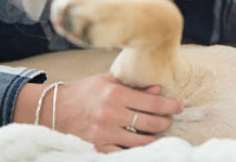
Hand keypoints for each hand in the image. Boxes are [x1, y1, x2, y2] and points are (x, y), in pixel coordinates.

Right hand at [15, 74, 183, 152]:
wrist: (55, 109)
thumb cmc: (85, 92)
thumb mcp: (108, 81)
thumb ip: (133, 85)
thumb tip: (157, 88)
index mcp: (115, 93)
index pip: (151, 101)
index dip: (169, 105)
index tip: (180, 106)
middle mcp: (111, 113)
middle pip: (149, 123)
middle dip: (165, 122)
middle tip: (170, 119)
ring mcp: (104, 133)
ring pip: (141, 141)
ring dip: (154, 137)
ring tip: (158, 131)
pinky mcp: (98, 147)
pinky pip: (124, 153)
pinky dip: (137, 150)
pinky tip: (143, 145)